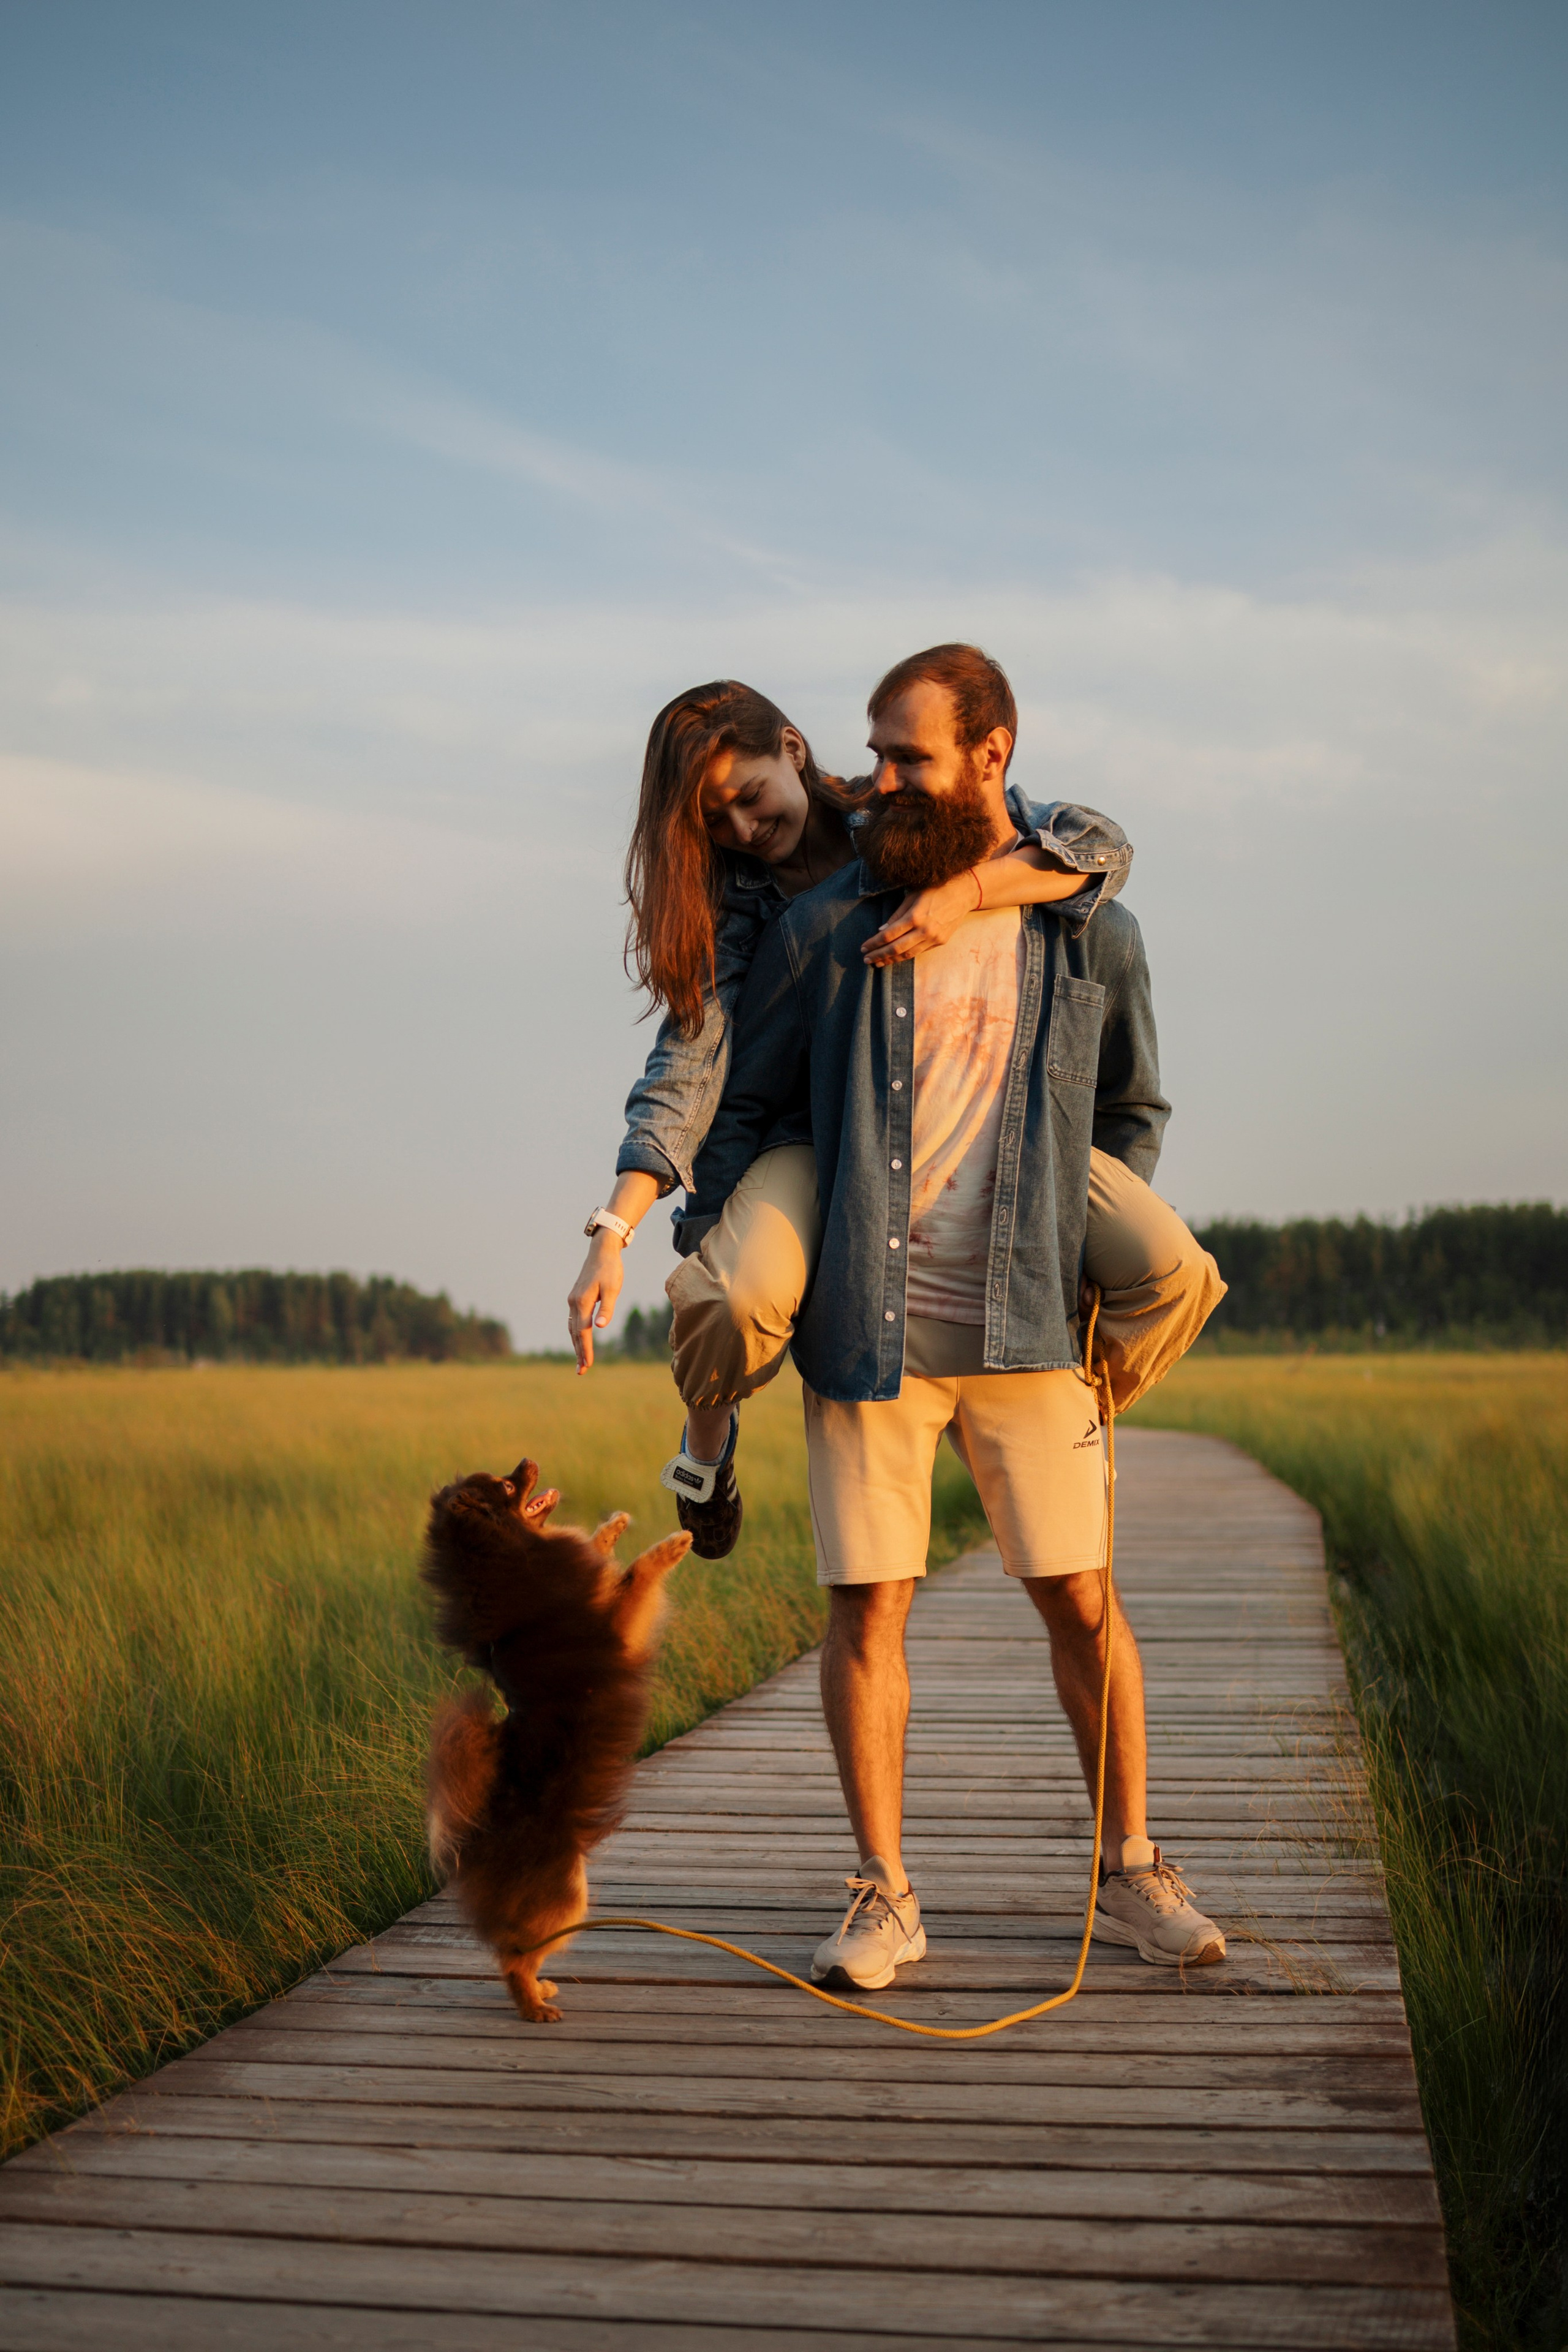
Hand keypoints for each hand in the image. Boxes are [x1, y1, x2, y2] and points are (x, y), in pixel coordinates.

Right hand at [567, 1232, 625, 1371]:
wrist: (602, 1251)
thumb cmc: (610, 1269)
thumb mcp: (612, 1288)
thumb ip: (606, 1308)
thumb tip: (600, 1326)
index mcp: (582, 1302)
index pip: (583, 1332)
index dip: (585, 1349)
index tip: (588, 1365)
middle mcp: (574, 1302)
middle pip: (575, 1333)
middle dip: (578, 1352)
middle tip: (581, 1372)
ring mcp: (573, 1300)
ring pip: (573, 1327)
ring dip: (576, 1345)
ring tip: (580, 1362)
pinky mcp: (576, 1297)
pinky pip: (573, 1320)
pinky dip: (576, 1333)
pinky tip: (580, 1340)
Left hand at [861, 874, 977, 965]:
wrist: (964, 893)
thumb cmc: (936, 889)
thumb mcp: (913, 896)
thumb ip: (897, 914)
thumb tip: (882, 931)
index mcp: (915, 916)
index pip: (888, 935)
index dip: (874, 943)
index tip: (864, 947)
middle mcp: (924, 930)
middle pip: (896, 948)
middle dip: (879, 955)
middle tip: (866, 960)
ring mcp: (934, 938)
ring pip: (908, 954)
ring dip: (891, 960)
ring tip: (878, 963)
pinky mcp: (941, 942)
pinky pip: (919, 952)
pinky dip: (905, 956)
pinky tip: (895, 957)